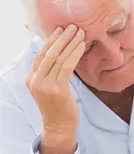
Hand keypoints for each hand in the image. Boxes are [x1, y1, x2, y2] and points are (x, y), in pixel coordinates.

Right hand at [26, 25, 84, 139]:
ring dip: (71, 43)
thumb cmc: (58, 107)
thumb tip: (62, 55)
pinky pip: (67, 67)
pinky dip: (75, 54)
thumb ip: (51, 74)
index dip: (51, 40)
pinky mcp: (57, 89)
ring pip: (58, 57)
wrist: (59, 127)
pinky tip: (82, 46)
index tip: (60, 29)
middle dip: (62, 37)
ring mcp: (45, 85)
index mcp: (31, 78)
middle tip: (73, 26)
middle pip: (49, 52)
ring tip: (81, 33)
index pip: (41, 54)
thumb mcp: (49, 88)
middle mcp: (35, 80)